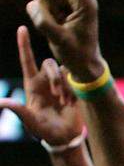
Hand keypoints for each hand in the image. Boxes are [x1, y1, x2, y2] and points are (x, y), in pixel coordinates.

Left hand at [0, 26, 83, 146]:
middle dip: (55, 77)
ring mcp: (59, 83)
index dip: (24, 44)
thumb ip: (18, 110)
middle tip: (58, 96)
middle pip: (49, 64)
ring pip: (63, 71)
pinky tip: (72, 104)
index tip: (23, 28)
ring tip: (65, 103)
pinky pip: (74, 80)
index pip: (27, 60)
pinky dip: (73, 92)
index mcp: (31, 84)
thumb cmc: (44, 130)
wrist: (64, 136)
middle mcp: (45, 80)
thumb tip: (1, 103)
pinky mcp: (72, 87)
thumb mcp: (30, 121)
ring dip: (64, 86)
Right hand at [25, 0, 104, 82]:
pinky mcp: (58, 8)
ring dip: (44, 18)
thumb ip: (44, 22)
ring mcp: (67, 3)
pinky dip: (41, 20)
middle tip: (61, 31)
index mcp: (85, 2)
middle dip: (45, 12)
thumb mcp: (59, 41)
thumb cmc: (77, 53)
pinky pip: (37, 8)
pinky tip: (57, 29)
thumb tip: (34, 5)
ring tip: (61, 31)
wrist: (83, 63)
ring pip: (39, 2)